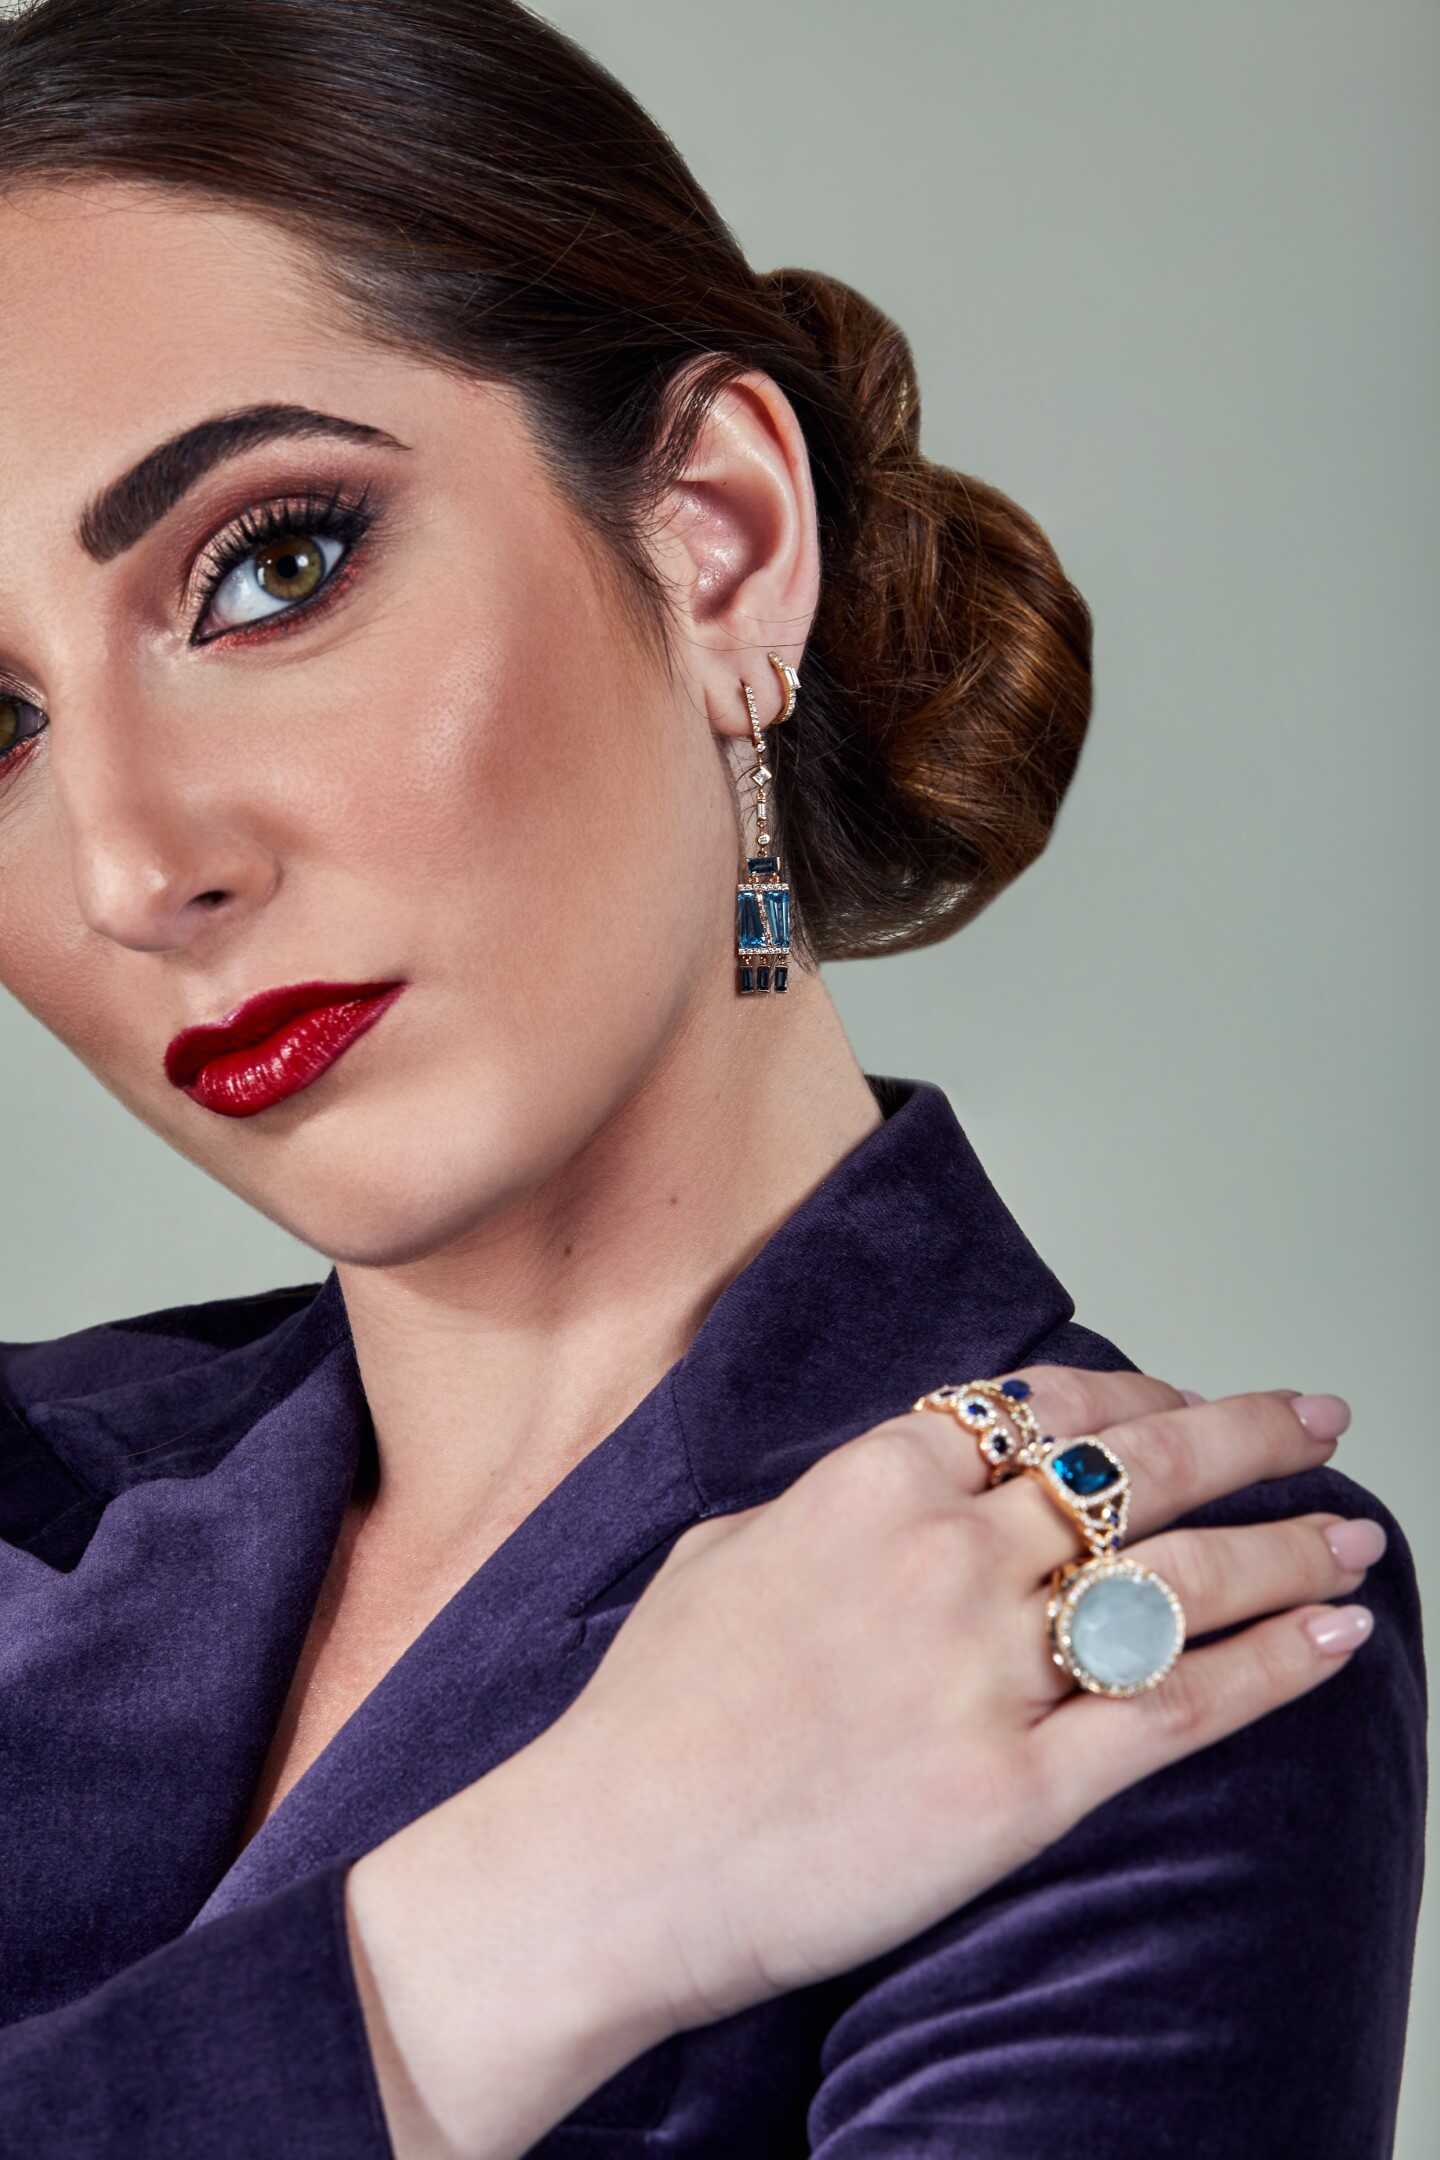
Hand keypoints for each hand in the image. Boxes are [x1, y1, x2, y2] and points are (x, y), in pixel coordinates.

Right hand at [550, 1371, 1374, 2041]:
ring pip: (1183, 1581)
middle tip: (1320, 1417)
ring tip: (1355, 1536)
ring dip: (1288, 1548)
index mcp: (872, 1483)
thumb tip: (891, 1493)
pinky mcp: (1020, 1788)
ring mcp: (990, 1671)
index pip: (1043, 1405)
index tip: (1188, 1398)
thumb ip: (825, 1506)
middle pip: (1140, 1469)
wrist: (616, 1857)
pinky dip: (1272, 1671)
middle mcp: (948, 1556)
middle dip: (1250, 1434)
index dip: (1137, 1394)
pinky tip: (1333, 1640)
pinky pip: (1178, 1713)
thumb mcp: (723, 1550)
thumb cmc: (653, 1711)